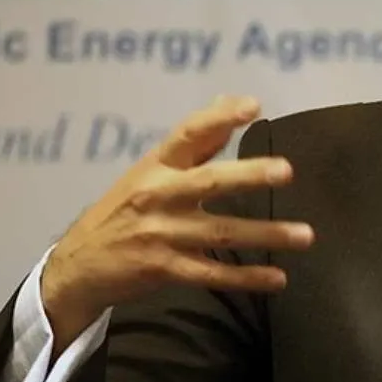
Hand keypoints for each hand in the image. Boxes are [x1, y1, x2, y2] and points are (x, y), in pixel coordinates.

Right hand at [40, 95, 313, 354]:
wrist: (77, 266)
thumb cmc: (123, 210)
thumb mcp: (150, 172)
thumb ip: (195, 143)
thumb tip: (230, 102)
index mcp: (156, 166)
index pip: (187, 134)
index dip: (219, 118)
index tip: (252, 106)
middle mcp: (158, 196)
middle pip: (209, 181)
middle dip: (249, 175)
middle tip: (286, 171)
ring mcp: (161, 234)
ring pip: (221, 232)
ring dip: (265, 234)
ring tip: (305, 236)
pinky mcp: (164, 269)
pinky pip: (212, 274)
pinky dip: (246, 277)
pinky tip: (278, 279)